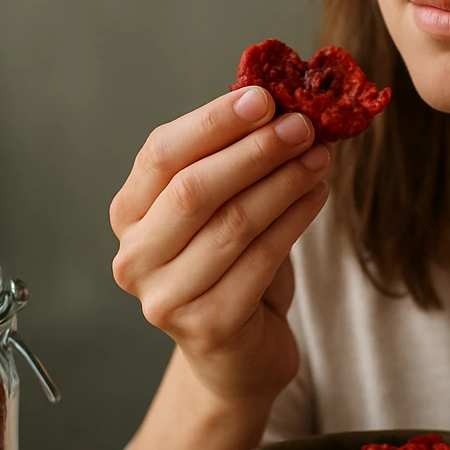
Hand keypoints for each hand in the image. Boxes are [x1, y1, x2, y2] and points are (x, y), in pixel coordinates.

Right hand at [110, 85, 330, 404]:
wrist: (240, 353)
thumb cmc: (231, 266)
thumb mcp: (221, 207)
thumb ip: (234, 158)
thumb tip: (282, 100)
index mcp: (129, 214)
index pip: (162, 153)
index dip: (213, 122)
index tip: (264, 96)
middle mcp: (135, 257)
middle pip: (195, 188)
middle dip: (255, 150)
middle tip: (304, 125)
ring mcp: (165, 298)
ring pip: (232, 224)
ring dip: (284, 182)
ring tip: (320, 156)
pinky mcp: (207, 326)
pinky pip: (260, 260)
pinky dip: (294, 221)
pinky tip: (318, 195)